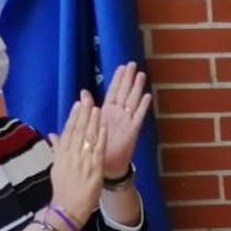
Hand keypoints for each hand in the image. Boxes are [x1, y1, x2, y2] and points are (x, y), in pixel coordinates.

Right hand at [47, 94, 105, 222]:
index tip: (78, 103)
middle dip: (83, 114)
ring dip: (93, 122)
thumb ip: (57, 148)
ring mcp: (82, 162)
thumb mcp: (56, 166)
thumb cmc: (62, 188)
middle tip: (88, 98)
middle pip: (78, 131)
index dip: (74, 116)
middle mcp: (71, 155)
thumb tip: (52, 134)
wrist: (66, 208)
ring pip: (88, 138)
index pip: (68, 131)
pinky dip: (101, 138)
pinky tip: (104, 128)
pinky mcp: (93, 169)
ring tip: (97, 108)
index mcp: (61, 154)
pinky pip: (98, 151)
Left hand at [98, 62, 151, 177]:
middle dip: (128, 78)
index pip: (113, 92)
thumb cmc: (98, 147)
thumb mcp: (88, 127)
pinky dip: (142, 106)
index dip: (117, 79)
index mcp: (107, 113)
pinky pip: (138, 117)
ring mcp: (126, 122)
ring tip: (141, 74)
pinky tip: (147, 96)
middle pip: (124, 93)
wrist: (106, 167)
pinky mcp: (132, 131)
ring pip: (132, 101)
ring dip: (136, 88)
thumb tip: (82, 92)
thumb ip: (87, 109)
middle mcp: (118, 115)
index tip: (121, 67)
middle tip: (132, 64)